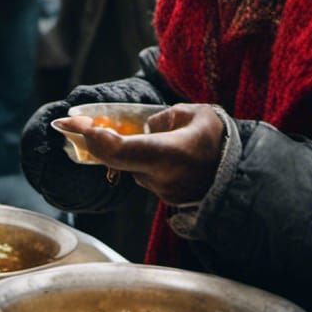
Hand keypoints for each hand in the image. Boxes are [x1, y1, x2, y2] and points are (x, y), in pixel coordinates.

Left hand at [64, 103, 223, 204]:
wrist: (244, 176)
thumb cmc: (220, 139)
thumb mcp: (193, 114)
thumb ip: (162, 119)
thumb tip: (142, 129)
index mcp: (168, 154)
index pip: (121, 150)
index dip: (93, 138)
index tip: (71, 124)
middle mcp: (160, 178)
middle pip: (115, 159)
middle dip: (91, 141)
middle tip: (67, 124)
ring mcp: (162, 192)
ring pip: (130, 165)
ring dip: (122, 150)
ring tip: (138, 131)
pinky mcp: (165, 197)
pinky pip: (143, 172)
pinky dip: (139, 159)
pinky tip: (152, 148)